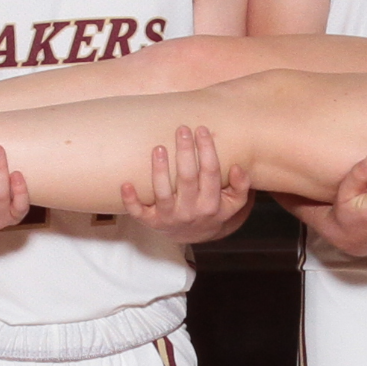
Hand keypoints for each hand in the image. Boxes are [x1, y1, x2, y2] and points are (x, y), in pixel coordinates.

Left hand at [121, 123, 250, 244]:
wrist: (194, 236)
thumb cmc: (213, 209)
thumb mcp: (234, 203)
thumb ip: (241, 186)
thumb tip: (236, 167)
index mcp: (211, 204)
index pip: (210, 173)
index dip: (207, 150)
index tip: (202, 129)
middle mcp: (190, 212)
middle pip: (187, 179)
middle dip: (185, 152)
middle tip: (182, 129)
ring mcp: (169, 217)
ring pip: (163, 193)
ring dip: (159, 170)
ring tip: (159, 147)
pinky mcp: (151, 222)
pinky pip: (138, 213)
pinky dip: (131, 200)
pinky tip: (126, 184)